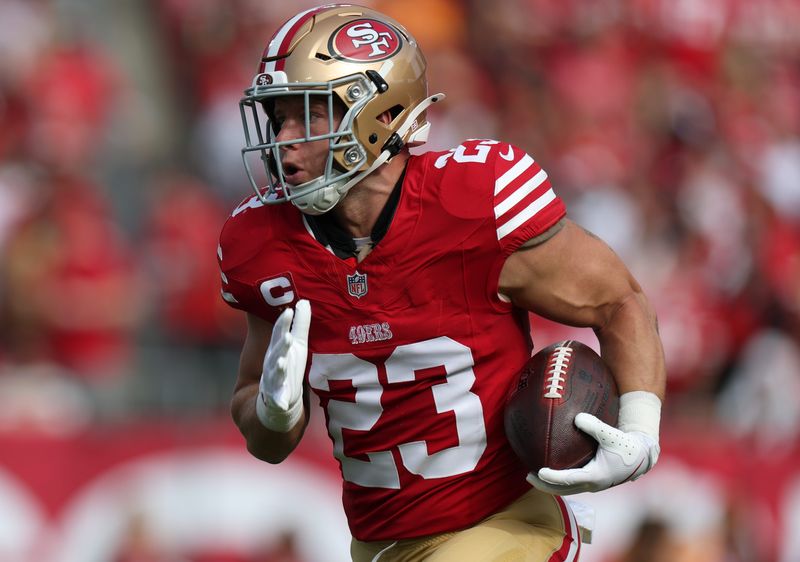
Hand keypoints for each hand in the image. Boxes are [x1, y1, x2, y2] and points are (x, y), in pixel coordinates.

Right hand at [255, 299, 310, 431]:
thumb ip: (300, 324)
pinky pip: (277, 400)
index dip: (282, 323)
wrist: (277, 399)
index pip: (279, 334)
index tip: (287, 311)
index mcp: (279, 349)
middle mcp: (273, 362)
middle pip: (276, 351)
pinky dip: (279, 401)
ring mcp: (273, 380)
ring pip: (275, 373)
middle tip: (288, 337)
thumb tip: (304, 301)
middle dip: (281, 344)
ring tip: (282, 363)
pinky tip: (283, 404)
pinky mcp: (276, 398)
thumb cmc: (289, 365)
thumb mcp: (297, 344)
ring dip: (278, 368)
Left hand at [527, 412, 659, 494]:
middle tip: (528, 475)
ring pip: (566, 490)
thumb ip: (594, 426)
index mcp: (596, 476)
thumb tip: (577, 417)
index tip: (539, 471)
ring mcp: (592, 485)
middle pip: (563, 490)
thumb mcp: (611, 434)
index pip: (569, 479)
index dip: (552, 477)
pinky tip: (549, 471)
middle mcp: (592, 484)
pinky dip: (559, 481)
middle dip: (544, 485)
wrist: (641, 457)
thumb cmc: (626, 445)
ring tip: (533, 475)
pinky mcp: (593, 481)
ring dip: (550, 485)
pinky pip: (571, 484)